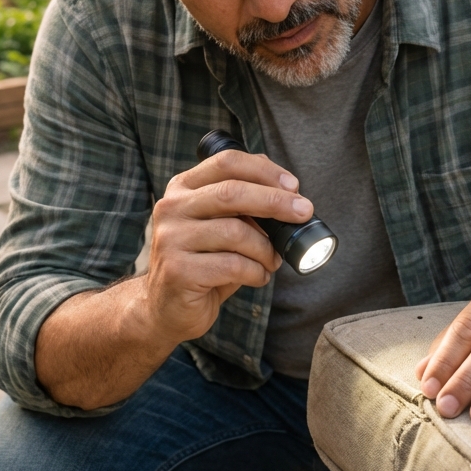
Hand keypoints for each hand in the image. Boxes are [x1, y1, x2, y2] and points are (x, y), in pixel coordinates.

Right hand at [141, 149, 311, 344]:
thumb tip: (289, 189)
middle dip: (275, 201)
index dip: (264, 170)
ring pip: (236, 232)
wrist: (167, 308)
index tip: (293, 185)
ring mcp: (170, 239)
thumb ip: (244, 204)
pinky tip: (257, 276)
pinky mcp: (177, 271)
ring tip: (272, 261)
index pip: (226, 162)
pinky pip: (232, 265)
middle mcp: (171, 207)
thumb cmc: (204, 262)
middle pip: (232, 193)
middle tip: (303, 211)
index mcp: (183, 187)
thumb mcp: (221, 224)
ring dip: (266, 249)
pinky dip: (256, 272)